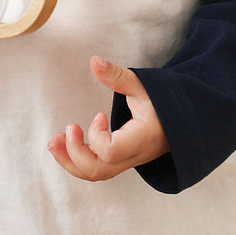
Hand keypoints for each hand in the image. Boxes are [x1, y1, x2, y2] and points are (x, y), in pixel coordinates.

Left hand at [47, 57, 168, 181]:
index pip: (111, 151)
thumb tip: (94, 60)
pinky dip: (78, 159)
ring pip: (95, 174)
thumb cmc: (164, 101)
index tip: (99, 115)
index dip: (97, 135)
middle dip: (73, 153)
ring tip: (53, 141)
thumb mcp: (143, 85)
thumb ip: (117, 76)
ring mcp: (128, 162)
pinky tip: (66, 142)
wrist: (182, 121)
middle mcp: (135, 156)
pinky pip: (97, 168)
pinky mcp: (121, 161)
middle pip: (98, 170)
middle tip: (67, 128)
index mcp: (143, 139)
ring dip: (70, 159)